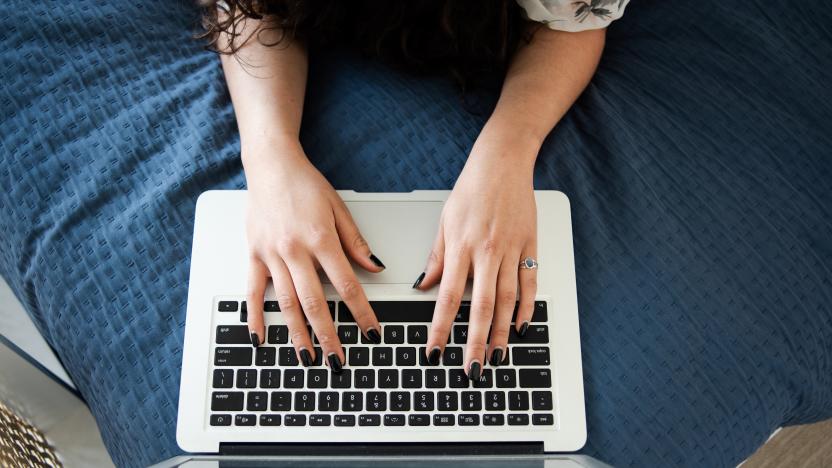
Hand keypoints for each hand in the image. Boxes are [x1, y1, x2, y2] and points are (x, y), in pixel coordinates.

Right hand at [243, 138, 384, 371]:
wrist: (270, 165)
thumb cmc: (305, 184)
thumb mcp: (338, 208)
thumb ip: (355, 242)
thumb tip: (375, 267)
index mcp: (320, 239)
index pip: (346, 285)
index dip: (361, 313)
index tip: (371, 333)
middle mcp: (294, 250)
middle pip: (314, 302)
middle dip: (328, 335)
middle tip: (338, 361)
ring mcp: (271, 255)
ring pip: (285, 303)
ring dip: (297, 334)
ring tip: (307, 358)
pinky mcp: (253, 255)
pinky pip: (253, 291)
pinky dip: (255, 317)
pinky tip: (260, 338)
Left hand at [416, 137, 537, 379]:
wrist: (503, 163)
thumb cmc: (471, 189)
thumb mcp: (445, 221)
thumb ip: (436, 258)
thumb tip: (423, 286)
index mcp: (461, 248)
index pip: (448, 297)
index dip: (441, 328)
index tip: (435, 350)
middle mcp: (487, 253)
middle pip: (482, 308)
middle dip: (475, 343)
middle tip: (472, 369)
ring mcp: (511, 251)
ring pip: (508, 301)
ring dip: (502, 334)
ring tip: (497, 358)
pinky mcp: (530, 246)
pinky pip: (530, 284)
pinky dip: (527, 308)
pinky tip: (521, 327)